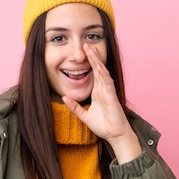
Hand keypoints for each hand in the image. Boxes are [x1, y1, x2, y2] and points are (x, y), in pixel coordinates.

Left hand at [62, 44, 141, 162]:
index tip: (83, 52)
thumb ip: (74, 107)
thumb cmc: (103, 126)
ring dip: (97, 60)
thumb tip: (64, 98)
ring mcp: (108, 91)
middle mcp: (103, 89)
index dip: (88, 62)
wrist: (115, 135)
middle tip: (86, 43)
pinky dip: (103, 73)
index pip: (93, 73)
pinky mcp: (112, 96)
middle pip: (98, 68)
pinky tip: (99, 65)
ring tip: (92, 48)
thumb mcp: (84, 116)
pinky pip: (107, 82)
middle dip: (92, 56)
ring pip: (102, 72)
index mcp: (98, 91)